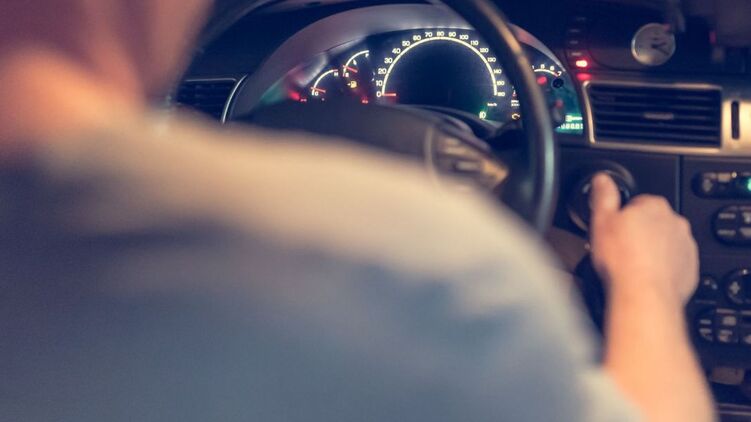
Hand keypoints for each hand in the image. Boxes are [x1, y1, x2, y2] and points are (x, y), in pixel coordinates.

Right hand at [589, 173, 698, 305]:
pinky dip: (662, 268)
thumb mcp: (601, 221)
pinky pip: (674, 263)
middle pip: (653, 223)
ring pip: (664, 243)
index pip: (638, 202)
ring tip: (632, 264)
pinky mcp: (689, 268)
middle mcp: (675, 223)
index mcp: (654, 206)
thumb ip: (603, 195)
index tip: (615, 229)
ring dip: (651, 250)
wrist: (642, 295)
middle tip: (621, 248)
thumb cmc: (622, 260)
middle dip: (639, 233)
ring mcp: (685, 246)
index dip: (623, 217)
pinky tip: (644, 275)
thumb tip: (602, 179)